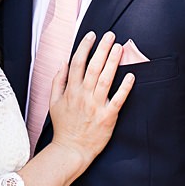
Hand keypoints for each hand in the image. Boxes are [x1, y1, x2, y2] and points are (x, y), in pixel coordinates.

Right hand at [46, 32, 134, 168]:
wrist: (71, 150)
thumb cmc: (64, 127)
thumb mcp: (53, 103)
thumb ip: (58, 82)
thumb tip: (63, 64)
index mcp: (71, 91)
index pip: (77, 63)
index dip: (84, 47)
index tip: (92, 35)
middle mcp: (83, 96)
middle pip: (93, 67)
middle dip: (102, 49)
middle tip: (110, 35)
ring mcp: (96, 106)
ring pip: (105, 79)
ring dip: (113, 62)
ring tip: (119, 48)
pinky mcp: (108, 117)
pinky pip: (118, 99)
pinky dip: (125, 87)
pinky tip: (131, 76)